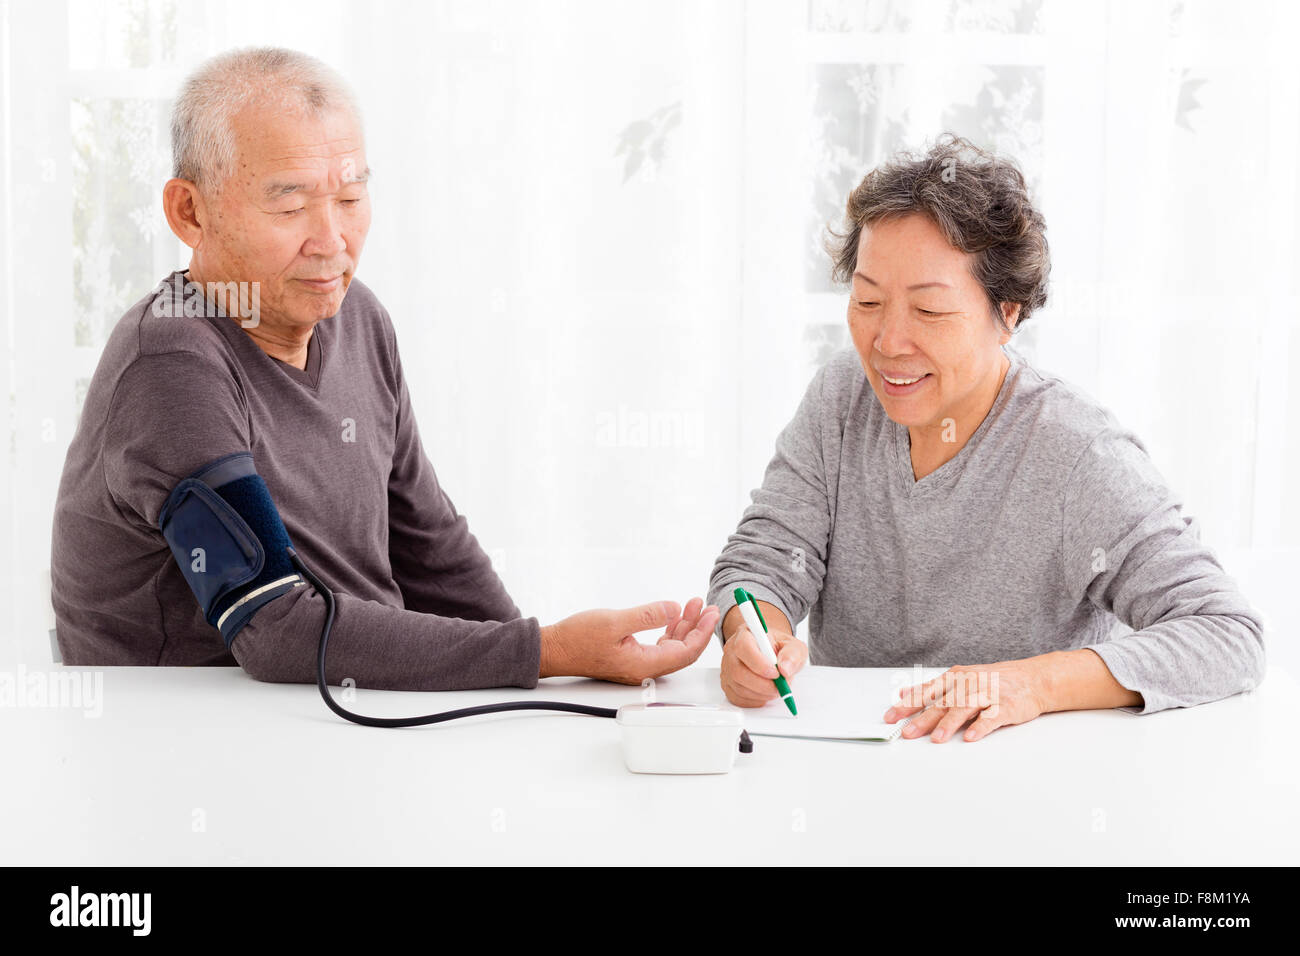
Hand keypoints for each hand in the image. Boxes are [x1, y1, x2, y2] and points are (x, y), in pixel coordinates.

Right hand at [540, 597, 718, 683]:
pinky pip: (659, 645)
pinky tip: (673, 616)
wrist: (555, 649)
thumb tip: (674, 609)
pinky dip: (670, 630)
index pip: (685, 652)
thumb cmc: (577, 638)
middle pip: (682, 651)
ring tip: (692, 605)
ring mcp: (637, 663)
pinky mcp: (630, 656)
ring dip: (684, 626)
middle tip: (706, 606)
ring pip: (672, 647)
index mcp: (643, 663)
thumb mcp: (614, 621)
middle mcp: (644, 668)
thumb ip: (647, 616)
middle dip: (697, 627)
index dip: (702, 633)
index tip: (710, 613)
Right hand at [720, 625, 807, 707]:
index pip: (744, 647)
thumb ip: (793, 654)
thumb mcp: (794, 646)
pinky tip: (765, 693)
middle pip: (738, 671)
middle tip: (779, 686)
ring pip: (739, 688)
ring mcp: (727, 668)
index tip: (776, 673)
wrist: (771, 653)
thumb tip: (785, 669)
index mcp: (746, 634)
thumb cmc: (779, 648)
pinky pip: (738, 698)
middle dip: (762, 684)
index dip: (759, 663)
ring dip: (761, 693)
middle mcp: (731, 650)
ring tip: (775, 688)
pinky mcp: (728, 684)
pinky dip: (755, 700)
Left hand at [883, 657, 1051, 742]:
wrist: (1033, 678)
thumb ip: (932, 688)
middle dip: (923, 718)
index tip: (890, 717)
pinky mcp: (1007, 706)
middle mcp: (969, 684)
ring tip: (936, 739)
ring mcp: (988, 694)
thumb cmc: (993, 680)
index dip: (907, 704)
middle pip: (943, 703)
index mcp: (955, 677)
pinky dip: (981, 726)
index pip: (926, 692)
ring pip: (965, 708)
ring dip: (949, 724)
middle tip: (907, 732)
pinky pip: (992, 717)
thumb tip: (904, 693)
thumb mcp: (960, 678)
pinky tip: (971, 736)